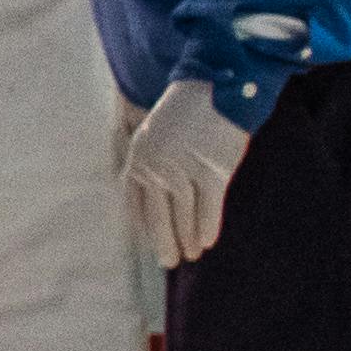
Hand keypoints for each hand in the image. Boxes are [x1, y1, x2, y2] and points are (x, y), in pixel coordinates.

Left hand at [118, 83, 254, 265]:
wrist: (215, 88)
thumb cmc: (185, 113)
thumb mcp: (154, 135)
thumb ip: (150, 164)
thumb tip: (154, 198)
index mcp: (138, 158)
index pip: (135, 203)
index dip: (143, 227)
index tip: (149, 243)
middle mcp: (157, 168)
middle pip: (158, 216)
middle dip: (163, 242)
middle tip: (168, 261)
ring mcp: (184, 171)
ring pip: (184, 217)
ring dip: (187, 240)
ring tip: (190, 255)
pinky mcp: (212, 172)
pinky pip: (208, 209)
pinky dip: (207, 228)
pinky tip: (207, 243)